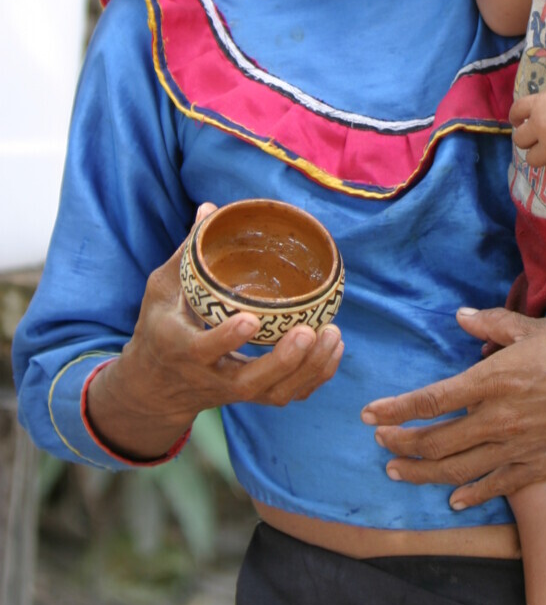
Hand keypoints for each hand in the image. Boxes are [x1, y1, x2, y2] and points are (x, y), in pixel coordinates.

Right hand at [86, 203, 344, 459]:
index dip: (226, 338)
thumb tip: (210, 209)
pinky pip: (288, 395)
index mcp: (181, 348)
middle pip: (249, 383)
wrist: (154, 387)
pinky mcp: (252, 396)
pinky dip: (315, 377)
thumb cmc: (160, 327)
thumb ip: (187, 254)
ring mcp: (233, 391)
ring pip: (274, 394)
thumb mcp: (161, 290)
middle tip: (308, 331)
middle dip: (283, 361)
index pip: (203, 349)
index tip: (251, 319)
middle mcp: (210, 376)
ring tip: (333, 334)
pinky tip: (333, 348)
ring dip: (308, 368)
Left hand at [361, 307, 545, 508]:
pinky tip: (454, 499)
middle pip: (437, 441)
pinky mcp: (542, 467)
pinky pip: (498, 487)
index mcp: (495, 379)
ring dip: (423, 473)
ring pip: (459, 470)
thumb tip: (460, 316)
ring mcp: (521, 448)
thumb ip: (493, 324)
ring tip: (396, 471)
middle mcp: (501, 419)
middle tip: (379, 443)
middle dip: (401, 444)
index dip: (397, 410)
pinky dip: (471, 494)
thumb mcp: (537, 327)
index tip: (370, 414)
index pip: (432, 399)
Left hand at [511, 82, 545, 176]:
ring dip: (540, 156)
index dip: (515, 118)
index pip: (515, 111)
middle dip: (527, 140)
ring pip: (531, 160)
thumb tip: (540, 110)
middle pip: (519, 140)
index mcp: (539, 105)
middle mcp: (541, 126)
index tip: (519, 122)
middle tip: (538, 139)